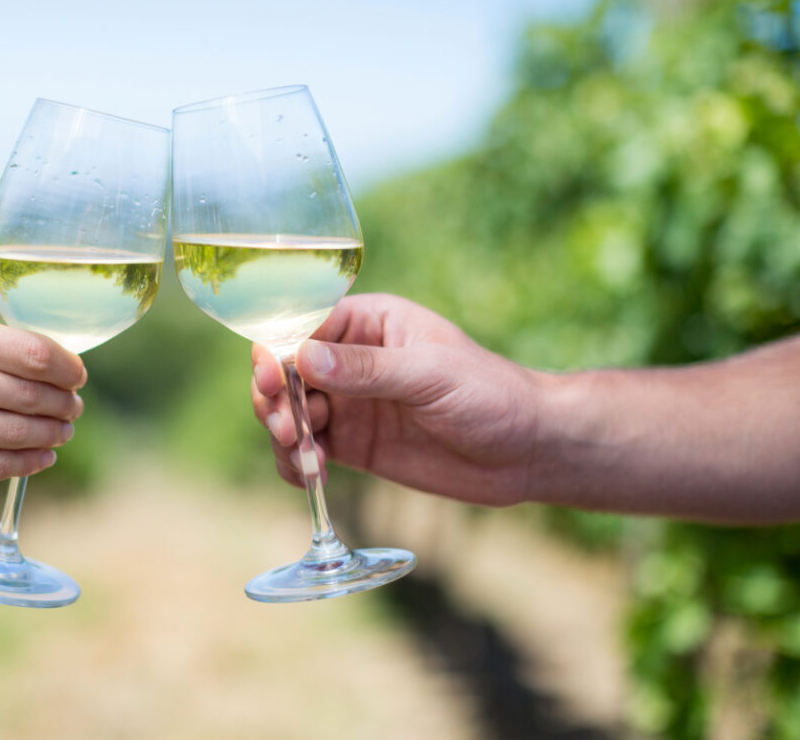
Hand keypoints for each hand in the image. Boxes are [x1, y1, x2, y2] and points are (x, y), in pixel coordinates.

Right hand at [0, 307, 86, 496]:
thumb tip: (51, 362)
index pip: (32, 353)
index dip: (67, 368)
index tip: (78, 376)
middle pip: (32, 394)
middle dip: (64, 404)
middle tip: (75, 407)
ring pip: (19, 433)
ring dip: (53, 433)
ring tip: (64, 430)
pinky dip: (30, 462)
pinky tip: (42, 455)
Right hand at [252, 294, 545, 506]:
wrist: (526, 451)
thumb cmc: (490, 394)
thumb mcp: (430, 375)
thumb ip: (368, 370)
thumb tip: (303, 357)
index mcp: (368, 323)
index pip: (302, 325)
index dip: (277, 352)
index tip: (273, 381)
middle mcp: (349, 359)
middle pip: (284, 372)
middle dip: (274, 400)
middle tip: (289, 431)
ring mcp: (348, 403)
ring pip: (288, 412)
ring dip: (284, 436)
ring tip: (309, 462)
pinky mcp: (353, 445)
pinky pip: (306, 450)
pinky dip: (296, 464)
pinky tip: (310, 477)